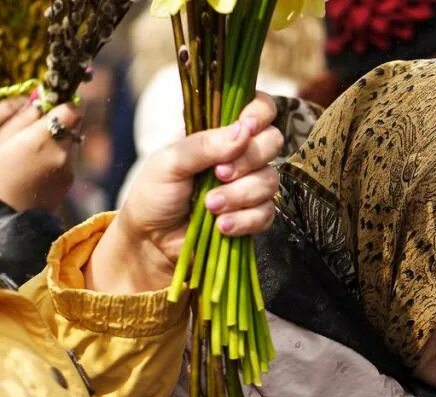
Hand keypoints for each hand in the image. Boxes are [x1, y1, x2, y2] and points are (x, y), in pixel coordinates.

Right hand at [0, 99, 79, 211]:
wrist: (4, 216)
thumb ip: (18, 116)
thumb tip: (36, 97)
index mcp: (43, 140)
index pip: (72, 111)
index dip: (60, 107)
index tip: (46, 109)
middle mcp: (63, 154)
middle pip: (73, 127)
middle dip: (57, 125)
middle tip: (31, 132)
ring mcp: (68, 170)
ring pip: (70, 144)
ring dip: (55, 143)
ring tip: (28, 155)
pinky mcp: (69, 183)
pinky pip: (66, 162)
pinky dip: (55, 160)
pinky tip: (34, 169)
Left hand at [85, 93, 283, 293]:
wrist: (152, 240)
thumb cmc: (154, 194)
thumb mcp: (168, 162)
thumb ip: (204, 144)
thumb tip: (243, 131)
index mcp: (219, 131)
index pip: (257, 107)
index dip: (260, 113)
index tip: (248, 128)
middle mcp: (240, 155)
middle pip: (272, 142)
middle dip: (248, 160)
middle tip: (218, 174)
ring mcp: (250, 185)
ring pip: (270, 181)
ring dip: (239, 196)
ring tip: (209, 206)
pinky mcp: (254, 216)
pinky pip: (266, 213)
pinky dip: (244, 220)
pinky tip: (221, 226)